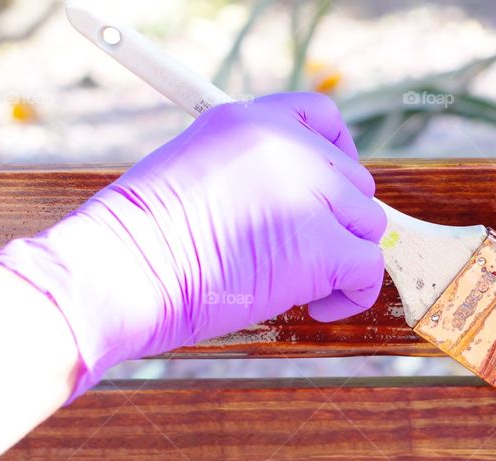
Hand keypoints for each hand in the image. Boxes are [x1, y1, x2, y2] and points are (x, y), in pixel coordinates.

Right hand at [0, 92, 384, 398]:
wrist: (126, 270)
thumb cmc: (143, 238)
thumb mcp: (195, 169)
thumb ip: (251, 171)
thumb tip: (296, 205)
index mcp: (252, 121)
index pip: (323, 116)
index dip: (337, 153)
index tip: (329, 187)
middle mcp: (290, 148)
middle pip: (354, 181)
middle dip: (336, 220)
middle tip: (300, 252)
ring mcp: (311, 194)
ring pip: (367, 226)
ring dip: (344, 257)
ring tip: (302, 284)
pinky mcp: (323, 246)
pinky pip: (368, 270)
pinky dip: (352, 295)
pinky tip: (315, 308)